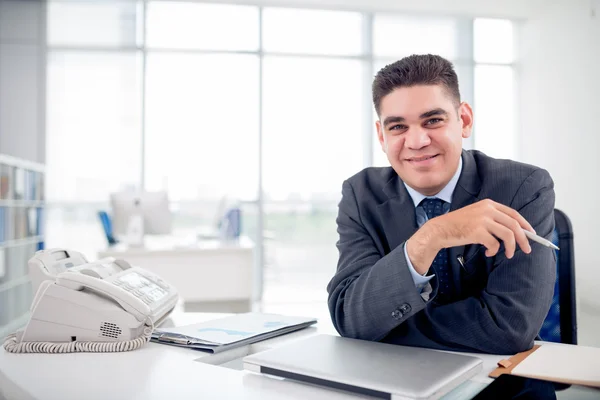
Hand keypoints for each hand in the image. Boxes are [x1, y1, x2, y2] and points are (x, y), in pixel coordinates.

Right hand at [406, 199, 534, 274]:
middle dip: (524, 239)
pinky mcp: (477, 231)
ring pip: (508, 235)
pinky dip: (494, 251)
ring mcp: (482, 220)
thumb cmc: (458, 225)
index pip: (513, 214)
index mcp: (488, 204)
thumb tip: (513, 232)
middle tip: (526, 249)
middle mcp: (487, 210)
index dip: (525, 224)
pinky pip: (494, 244)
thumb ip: (492, 218)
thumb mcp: (476, 215)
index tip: (532, 234)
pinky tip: (488, 252)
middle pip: (514, 225)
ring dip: (511, 247)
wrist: (440, 229)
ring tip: (508, 254)